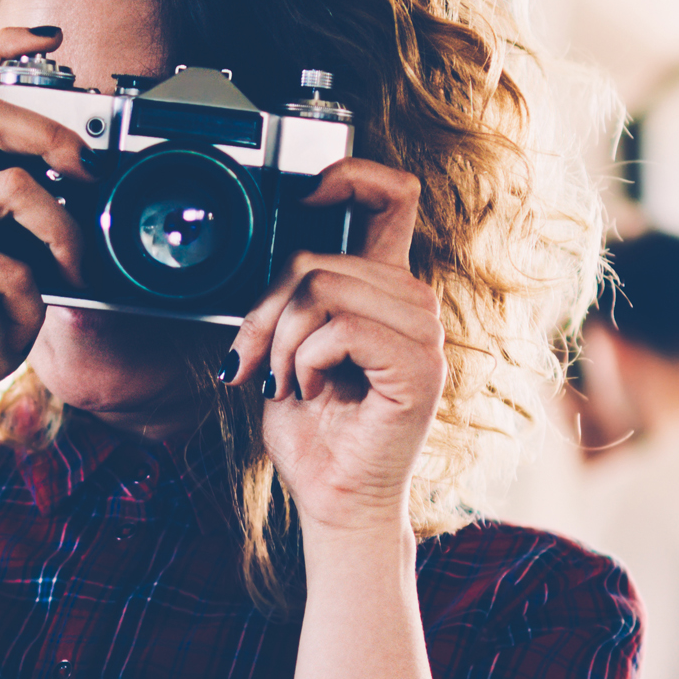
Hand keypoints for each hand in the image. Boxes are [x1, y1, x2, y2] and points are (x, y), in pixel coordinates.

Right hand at [0, 26, 90, 455]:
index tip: (52, 38)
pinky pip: (10, 257)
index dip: (3, 45)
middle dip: (53, 134)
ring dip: (62, 229)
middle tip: (87, 170)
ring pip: (13, 185)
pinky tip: (22, 309)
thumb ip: (34, 208)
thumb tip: (84, 172)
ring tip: (73, 266)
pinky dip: (32, 288)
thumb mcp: (16, 252)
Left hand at [221, 160, 445, 537]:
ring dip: (283, 343)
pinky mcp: (418, 367)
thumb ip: (289, 300)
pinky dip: (305, 364)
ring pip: (321, 292)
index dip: (351, 177)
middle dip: (265, 313)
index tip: (306, 197)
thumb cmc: (315, 433)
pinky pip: (337, 331)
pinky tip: (311, 392)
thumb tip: (260, 258)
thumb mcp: (288, 350)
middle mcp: (412, 303)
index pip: (393, 197)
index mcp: (384, 290)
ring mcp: (422, 334)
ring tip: (289, 382)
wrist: (337, 501)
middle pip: (317, 259)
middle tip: (256, 362)